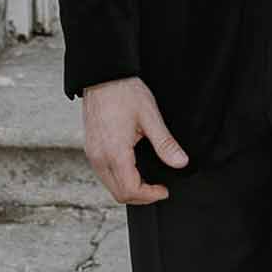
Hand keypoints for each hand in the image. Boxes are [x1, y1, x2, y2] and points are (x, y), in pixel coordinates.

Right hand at [82, 76, 188, 203]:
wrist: (103, 75)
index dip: (150, 195)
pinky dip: (119, 179)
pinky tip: (133, 169)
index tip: (164, 190)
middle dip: (141, 196)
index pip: (130, 190)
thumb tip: (180, 162)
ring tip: (148, 180)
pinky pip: (104, 174)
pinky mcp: (91, 149)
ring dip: (129, 188)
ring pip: (110, 186)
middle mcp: (99, 157)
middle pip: (119, 194)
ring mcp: (92, 154)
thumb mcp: (150, 116)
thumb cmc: (124, 92)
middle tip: (159, 188)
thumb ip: (165, 143)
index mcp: (114, 152)